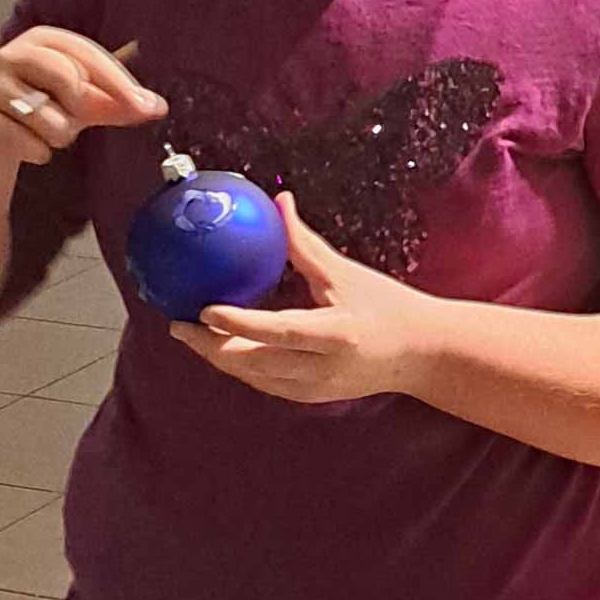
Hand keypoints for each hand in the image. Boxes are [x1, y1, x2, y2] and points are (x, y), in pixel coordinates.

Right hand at [0, 27, 161, 173]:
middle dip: (82, 109)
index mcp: (43, 40)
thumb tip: (155, 106)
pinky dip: (36, 152)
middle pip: (69, 79)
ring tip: (44, 132)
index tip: (146, 106)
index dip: (119, 82)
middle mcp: (15, 55)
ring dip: (57, 135)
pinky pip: (29, 143)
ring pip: (50, 117)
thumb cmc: (32, 111)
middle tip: (76, 120)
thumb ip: (113, 102)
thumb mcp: (76, 103)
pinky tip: (24, 146)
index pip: (87, 55)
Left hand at [175, 202, 427, 405]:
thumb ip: (305, 244)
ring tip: (189, 333)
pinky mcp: (310, 397)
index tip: (203, 308)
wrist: (422, 356)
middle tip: (177, 322)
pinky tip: (220, 346)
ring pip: (252, 377)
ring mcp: (315, 389)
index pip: (278, 331)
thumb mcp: (347, 274)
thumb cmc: (388, 307)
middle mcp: (322, 369)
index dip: (237, 323)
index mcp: (335, 335)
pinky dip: (239, 365)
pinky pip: (264, 383)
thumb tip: (278, 202)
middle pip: (253, 363)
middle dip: (209, 346)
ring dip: (218, 357)